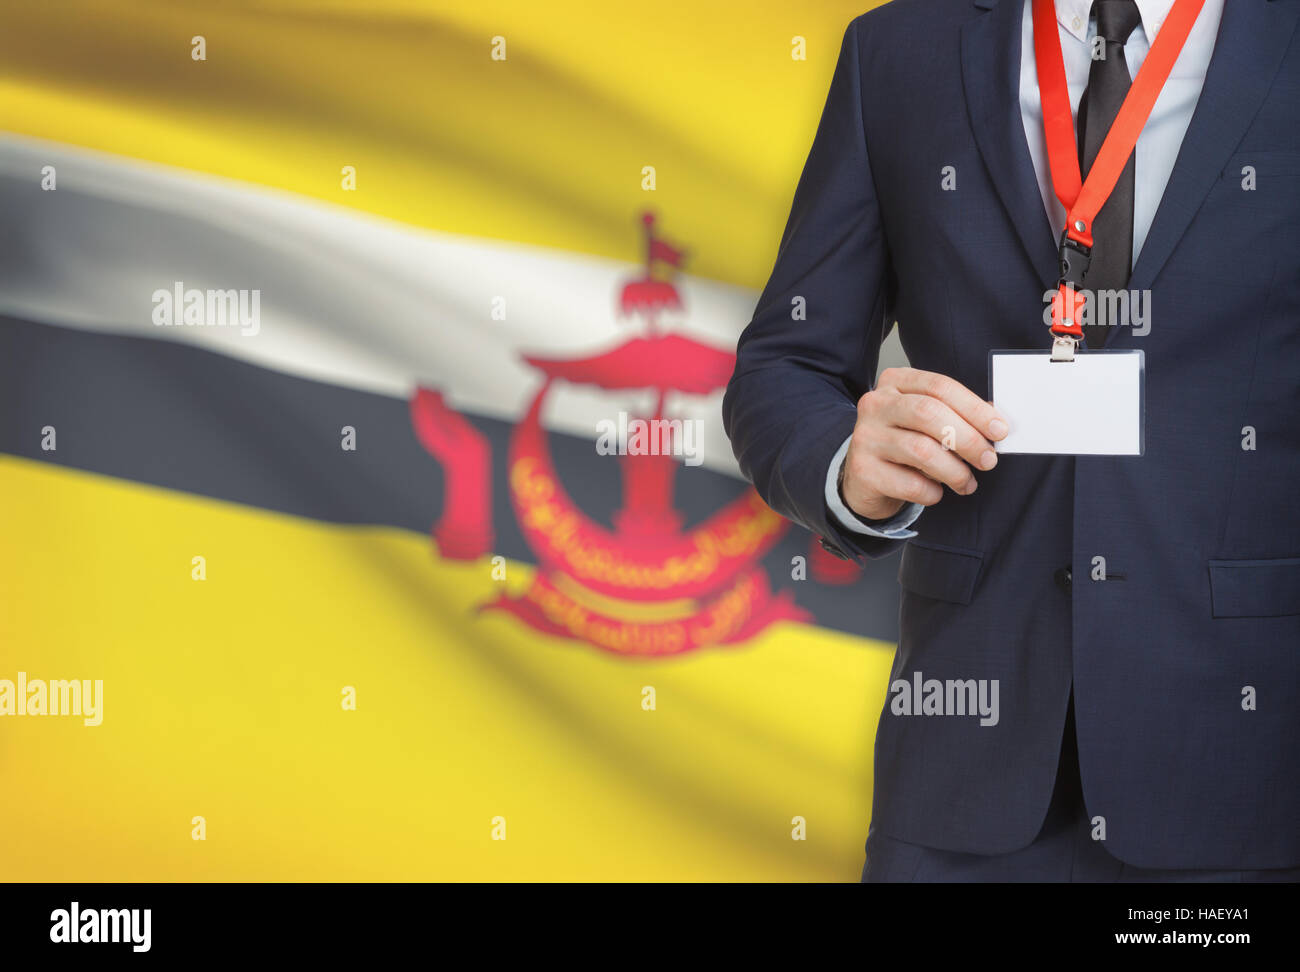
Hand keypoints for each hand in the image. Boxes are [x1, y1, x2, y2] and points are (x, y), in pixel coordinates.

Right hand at [840, 367, 1008, 520]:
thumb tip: (997, 424)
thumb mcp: (927, 422)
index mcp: (895, 382)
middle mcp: (875, 404)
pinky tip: (936, 492)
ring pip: (921, 450)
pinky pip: (910, 483)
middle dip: (968, 439)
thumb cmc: (905, 444)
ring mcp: (865, 436)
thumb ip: (957, 416)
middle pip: (929, 413)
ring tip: (967, 483)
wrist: (865, 477)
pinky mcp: (862, 470)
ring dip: (955, 471)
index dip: (974, 408)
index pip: (940, 387)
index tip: (1000, 430)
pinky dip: (933, 492)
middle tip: (989, 460)